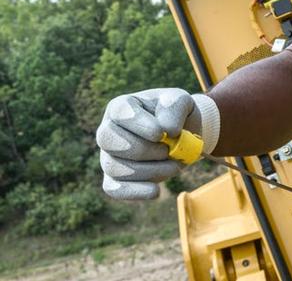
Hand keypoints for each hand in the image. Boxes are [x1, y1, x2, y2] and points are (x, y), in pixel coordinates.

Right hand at [95, 88, 218, 199]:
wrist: (182, 134)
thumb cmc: (176, 114)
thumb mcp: (181, 101)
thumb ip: (174, 107)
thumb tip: (167, 129)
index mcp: (121, 107)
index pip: (119, 114)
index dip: (140, 125)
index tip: (162, 133)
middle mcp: (108, 130)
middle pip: (110, 142)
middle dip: (145, 150)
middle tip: (169, 150)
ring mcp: (109, 155)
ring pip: (115, 168)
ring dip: (150, 170)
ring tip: (174, 165)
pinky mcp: (115, 178)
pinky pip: (114, 188)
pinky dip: (135, 191)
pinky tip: (156, 191)